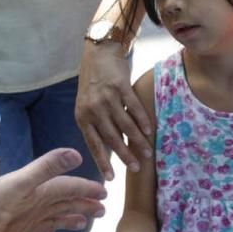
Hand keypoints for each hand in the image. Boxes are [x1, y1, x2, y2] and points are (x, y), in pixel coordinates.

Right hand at [0, 149, 107, 231]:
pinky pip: (38, 231)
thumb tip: (76, 155)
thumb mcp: (22, 180)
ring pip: (57, 219)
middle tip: (102, 209)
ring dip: (71, 219)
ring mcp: (30, 223)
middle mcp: (41, 209)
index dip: (87, 187)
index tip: (104, 191)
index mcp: (44, 193)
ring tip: (84, 223)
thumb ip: (48, 167)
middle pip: (68, 205)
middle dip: (85, 205)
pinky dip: (47, 230)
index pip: (71, 188)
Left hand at [75, 41, 151, 180]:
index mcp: (82, 116)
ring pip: (125, 125)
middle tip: (136, 168)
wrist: (99, 53)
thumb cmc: (93, 83)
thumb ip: (96, 125)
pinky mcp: (120, 86)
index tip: (111, 178)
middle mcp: (93, 109)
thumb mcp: (87, 105)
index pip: (93, 144)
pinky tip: (150, 131)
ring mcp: (107, 97)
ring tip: (148, 152)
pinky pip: (134, 108)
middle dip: (125, 155)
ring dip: (138, 141)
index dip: (103, 162)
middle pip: (112, 138)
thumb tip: (111, 149)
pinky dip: (143, 121)